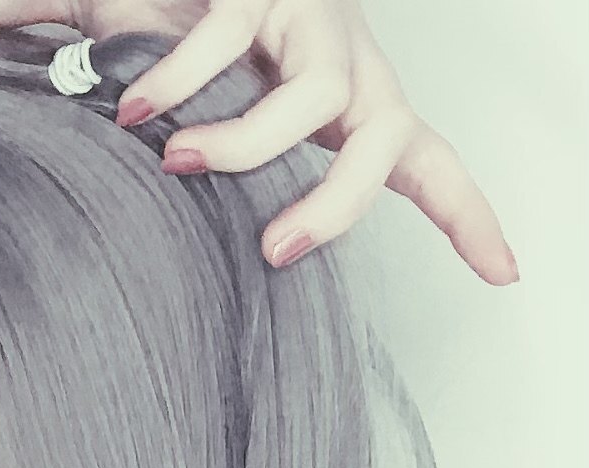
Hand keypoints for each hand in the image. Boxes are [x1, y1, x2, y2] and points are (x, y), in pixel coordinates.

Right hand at [68, 0, 517, 282]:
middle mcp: (345, 67)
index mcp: (353, 110)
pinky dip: (178, 84)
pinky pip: (229, 40)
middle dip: (336, 205)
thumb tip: (225, 263)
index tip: (503, 272)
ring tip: (180, 162)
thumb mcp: (232, 132)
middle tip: (274, 250)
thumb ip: (236, 186)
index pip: (427, 164)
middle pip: (382, 141)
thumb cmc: (200, 61)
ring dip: (247, 145)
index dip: (467, 218)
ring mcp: (308, 22)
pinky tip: (135, 111)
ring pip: (320, 95)